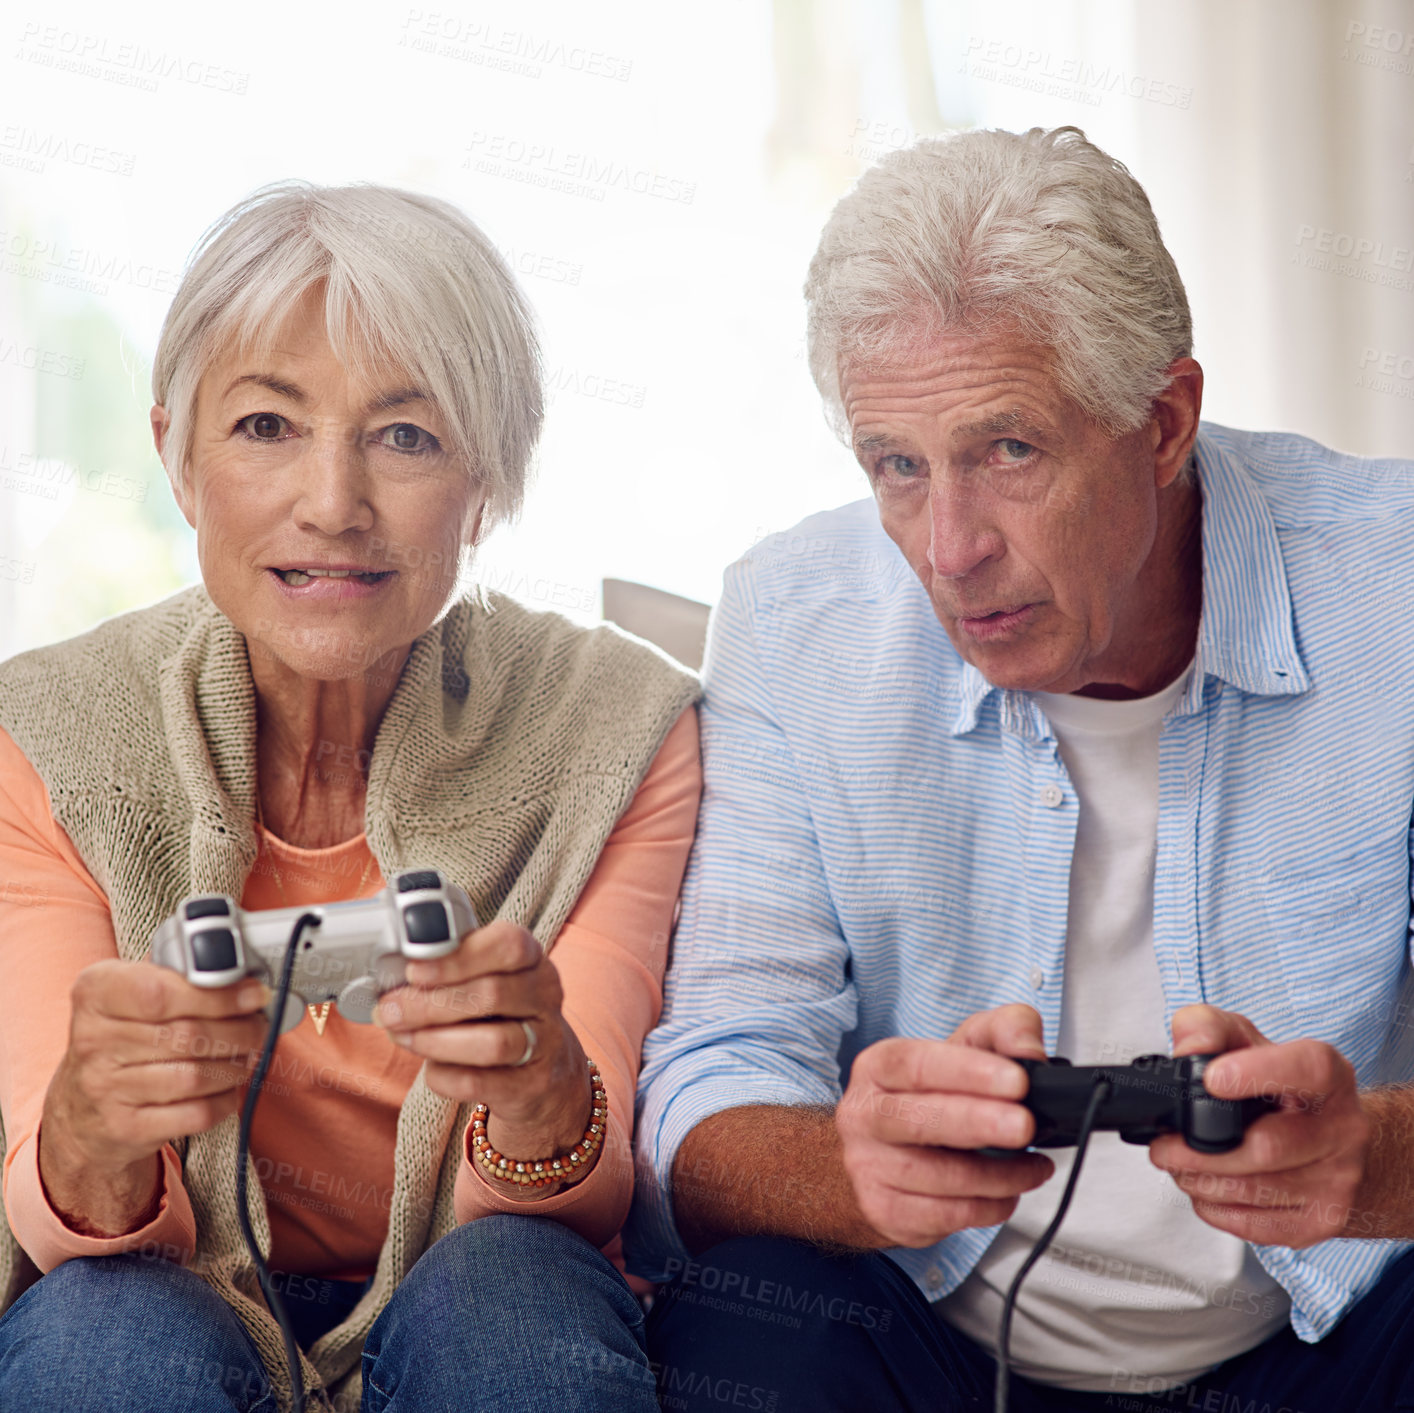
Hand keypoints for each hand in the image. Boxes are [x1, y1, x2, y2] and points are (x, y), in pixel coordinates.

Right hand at [41, 960, 269, 1231]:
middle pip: (188, 1035)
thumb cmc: (121, 1036)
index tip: (254, 994)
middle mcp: (92, 1040)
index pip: (161, 992)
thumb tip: (241, 974)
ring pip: (196, 1076)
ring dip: (235, 1065)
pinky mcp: (125, 1128)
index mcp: (96, 993)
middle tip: (259, 1026)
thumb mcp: (132, 991)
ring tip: (246, 1054)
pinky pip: (195, 1113)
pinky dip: (224, 1099)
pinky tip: (227, 1086)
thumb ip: (177, 975)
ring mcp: (105, 1088)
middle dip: (240, 1030)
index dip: (218, 994)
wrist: (81, 1106)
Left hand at [374, 920, 592, 1189]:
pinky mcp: (532, 1083)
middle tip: (390, 1010)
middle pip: (491, 994)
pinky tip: (431, 1067)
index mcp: (531, 957)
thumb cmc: (497, 1012)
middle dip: (430, 1004)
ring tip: (402, 1037)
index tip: (413, 970)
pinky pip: (480, 1083)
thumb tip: (390, 978)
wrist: (542, 1067)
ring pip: (493, 1043)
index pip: (507, 945)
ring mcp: (545, 1041)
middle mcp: (545, 995)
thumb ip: (447, 969)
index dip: (458, 957)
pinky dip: (445, 1076)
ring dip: (436, 1041)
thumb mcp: (484, 977)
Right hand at [835, 1004, 1054, 1247]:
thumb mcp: (963, 1050)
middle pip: (918, 1120)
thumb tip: (1030, 1050)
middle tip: (1025, 1126)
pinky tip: (1008, 1191)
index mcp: (878, 1067)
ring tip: (1033, 1165)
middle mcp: (864, 1116)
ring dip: (999, 1174)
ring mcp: (869, 1167)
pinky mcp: (885, 1210)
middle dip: (978, 1123)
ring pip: (938, 1176)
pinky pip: (946, 1215)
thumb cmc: (929, 1098)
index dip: (967, 1071)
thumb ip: (1003, 1031)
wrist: (880, 1156)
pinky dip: (988, 1206)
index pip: (915, 1063)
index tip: (1016, 1081)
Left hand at [1149, 1005, 1374, 1246]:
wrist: (1331, 1139)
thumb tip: (1188, 1050)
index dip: (1256, 1074)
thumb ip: (1208, 1027)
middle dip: (1200, 1152)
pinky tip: (1205, 1189)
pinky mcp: (1322, 1220)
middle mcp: (1342, 1128)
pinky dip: (1215, 1209)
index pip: (1305, 1069)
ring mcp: (1337, 1179)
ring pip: (1256, 1190)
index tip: (1211, 1080)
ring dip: (1200, 1181)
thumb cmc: (1280, 1086)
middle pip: (1267, 1147)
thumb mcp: (1243, 1039)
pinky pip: (1257, 1225)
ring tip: (1179, 1167)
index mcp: (1327, 1074)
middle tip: (1164, 1147)